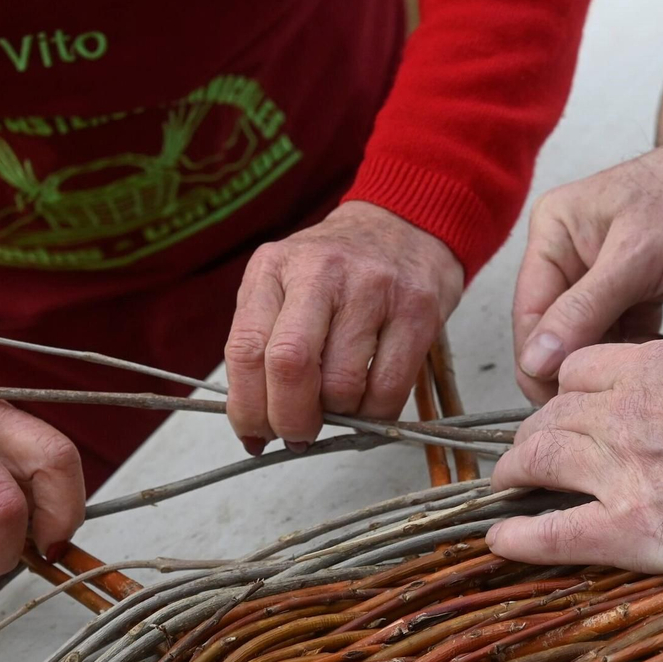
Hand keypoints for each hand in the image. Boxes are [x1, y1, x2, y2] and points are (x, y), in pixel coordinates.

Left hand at [225, 201, 462, 450]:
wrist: (406, 226)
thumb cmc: (339, 271)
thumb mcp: (285, 286)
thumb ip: (264, 344)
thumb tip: (255, 429)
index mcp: (274, 267)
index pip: (244, 350)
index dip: (247, 408)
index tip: (256, 434)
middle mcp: (320, 271)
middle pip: (289, 366)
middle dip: (290, 419)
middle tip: (298, 435)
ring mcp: (373, 288)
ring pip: (342, 386)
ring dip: (337, 417)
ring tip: (340, 407)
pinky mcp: (417, 310)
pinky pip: (389, 389)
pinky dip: (374, 416)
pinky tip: (368, 405)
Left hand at [489, 340, 662, 583]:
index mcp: (655, 367)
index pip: (581, 370)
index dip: (567, 390)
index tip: (567, 407)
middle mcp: (624, 411)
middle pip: (552, 415)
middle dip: (533, 434)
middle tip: (528, 454)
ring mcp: (622, 470)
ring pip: (540, 461)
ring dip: (515, 473)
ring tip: (507, 486)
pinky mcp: (631, 528)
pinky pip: (554, 533)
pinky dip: (518, 537)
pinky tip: (499, 540)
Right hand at [513, 108, 662, 402]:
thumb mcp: (638, 257)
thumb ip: (584, 311)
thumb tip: (534, 361)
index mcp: (555, 231)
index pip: (530, 313)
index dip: (539, 364)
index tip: (560, 408)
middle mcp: (576, 252)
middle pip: (559, 330)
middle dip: (578, 366)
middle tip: (604, 406)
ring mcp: (611, 273)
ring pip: (595, 337)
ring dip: (612, 363)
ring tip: (637, 389)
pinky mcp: (646, 289)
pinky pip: (628, 334)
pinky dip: (639, 355)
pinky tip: (658, 372)